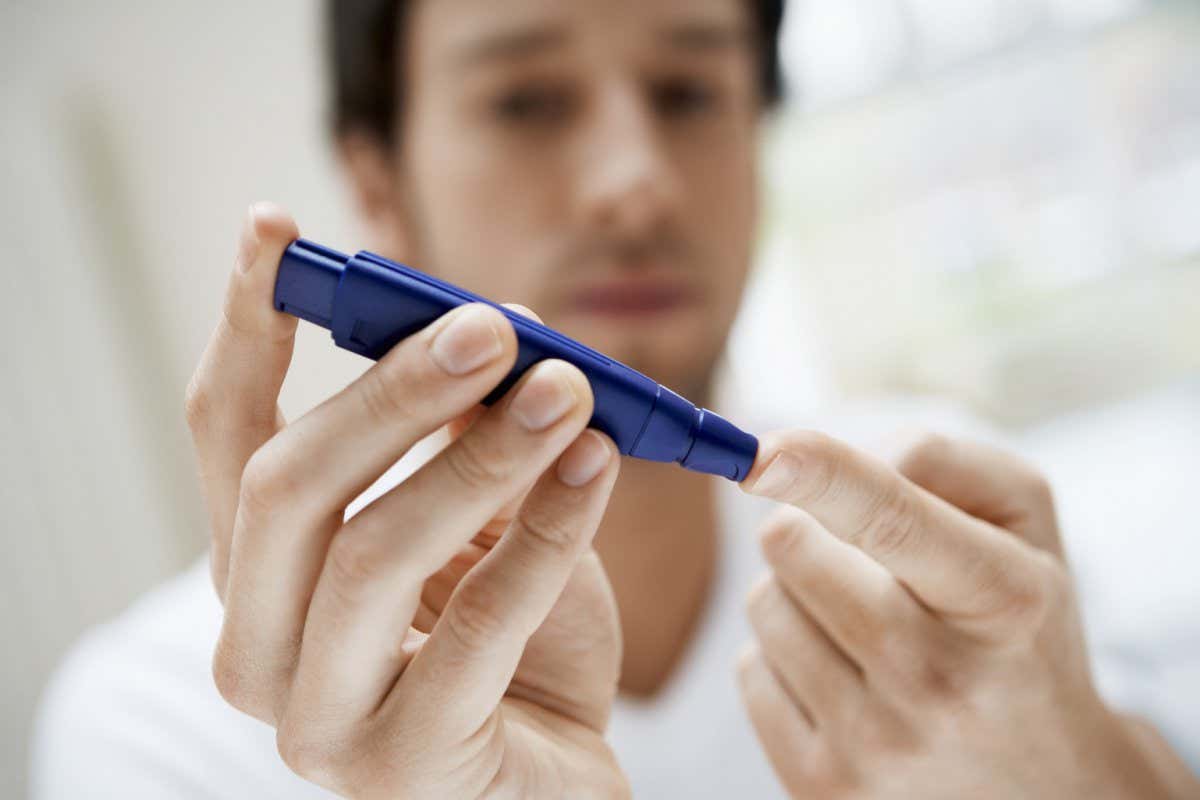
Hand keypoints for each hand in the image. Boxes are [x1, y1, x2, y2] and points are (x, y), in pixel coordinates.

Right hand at [185, 204, 628, 798]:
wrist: (555, 775)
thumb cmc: (514, 646)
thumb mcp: (482, 520)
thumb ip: (462, 437)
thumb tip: (487, 325)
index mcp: (263, 571)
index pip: (226, 434)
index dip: (247, 326)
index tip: (276, 229)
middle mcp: (259, 645)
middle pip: (287, 487)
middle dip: (389, 391)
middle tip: (489, 326)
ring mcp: (314, 718)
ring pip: (369, 553)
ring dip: (479, 454)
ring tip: (568, 388)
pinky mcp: (397, 767)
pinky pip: (475, 630)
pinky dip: (544, 534)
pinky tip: (597, 466)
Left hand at [737, 430, 1194, 798]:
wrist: (1047, 780)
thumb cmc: (1019, 623)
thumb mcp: (1024, 524)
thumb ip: (935, 459)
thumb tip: (816, 462)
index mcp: (1003, 599)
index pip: (893, 521)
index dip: (822, 475)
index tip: (762, 454)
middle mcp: (941, 679)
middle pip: (795, 548)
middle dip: (808, 527)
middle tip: (859, 558)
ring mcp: (878, 743)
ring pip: (765, 604)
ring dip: (795, 594)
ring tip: (865, 624)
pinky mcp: (824, 786)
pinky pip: (750, 671)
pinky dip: (783, 658)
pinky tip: (846, 679)